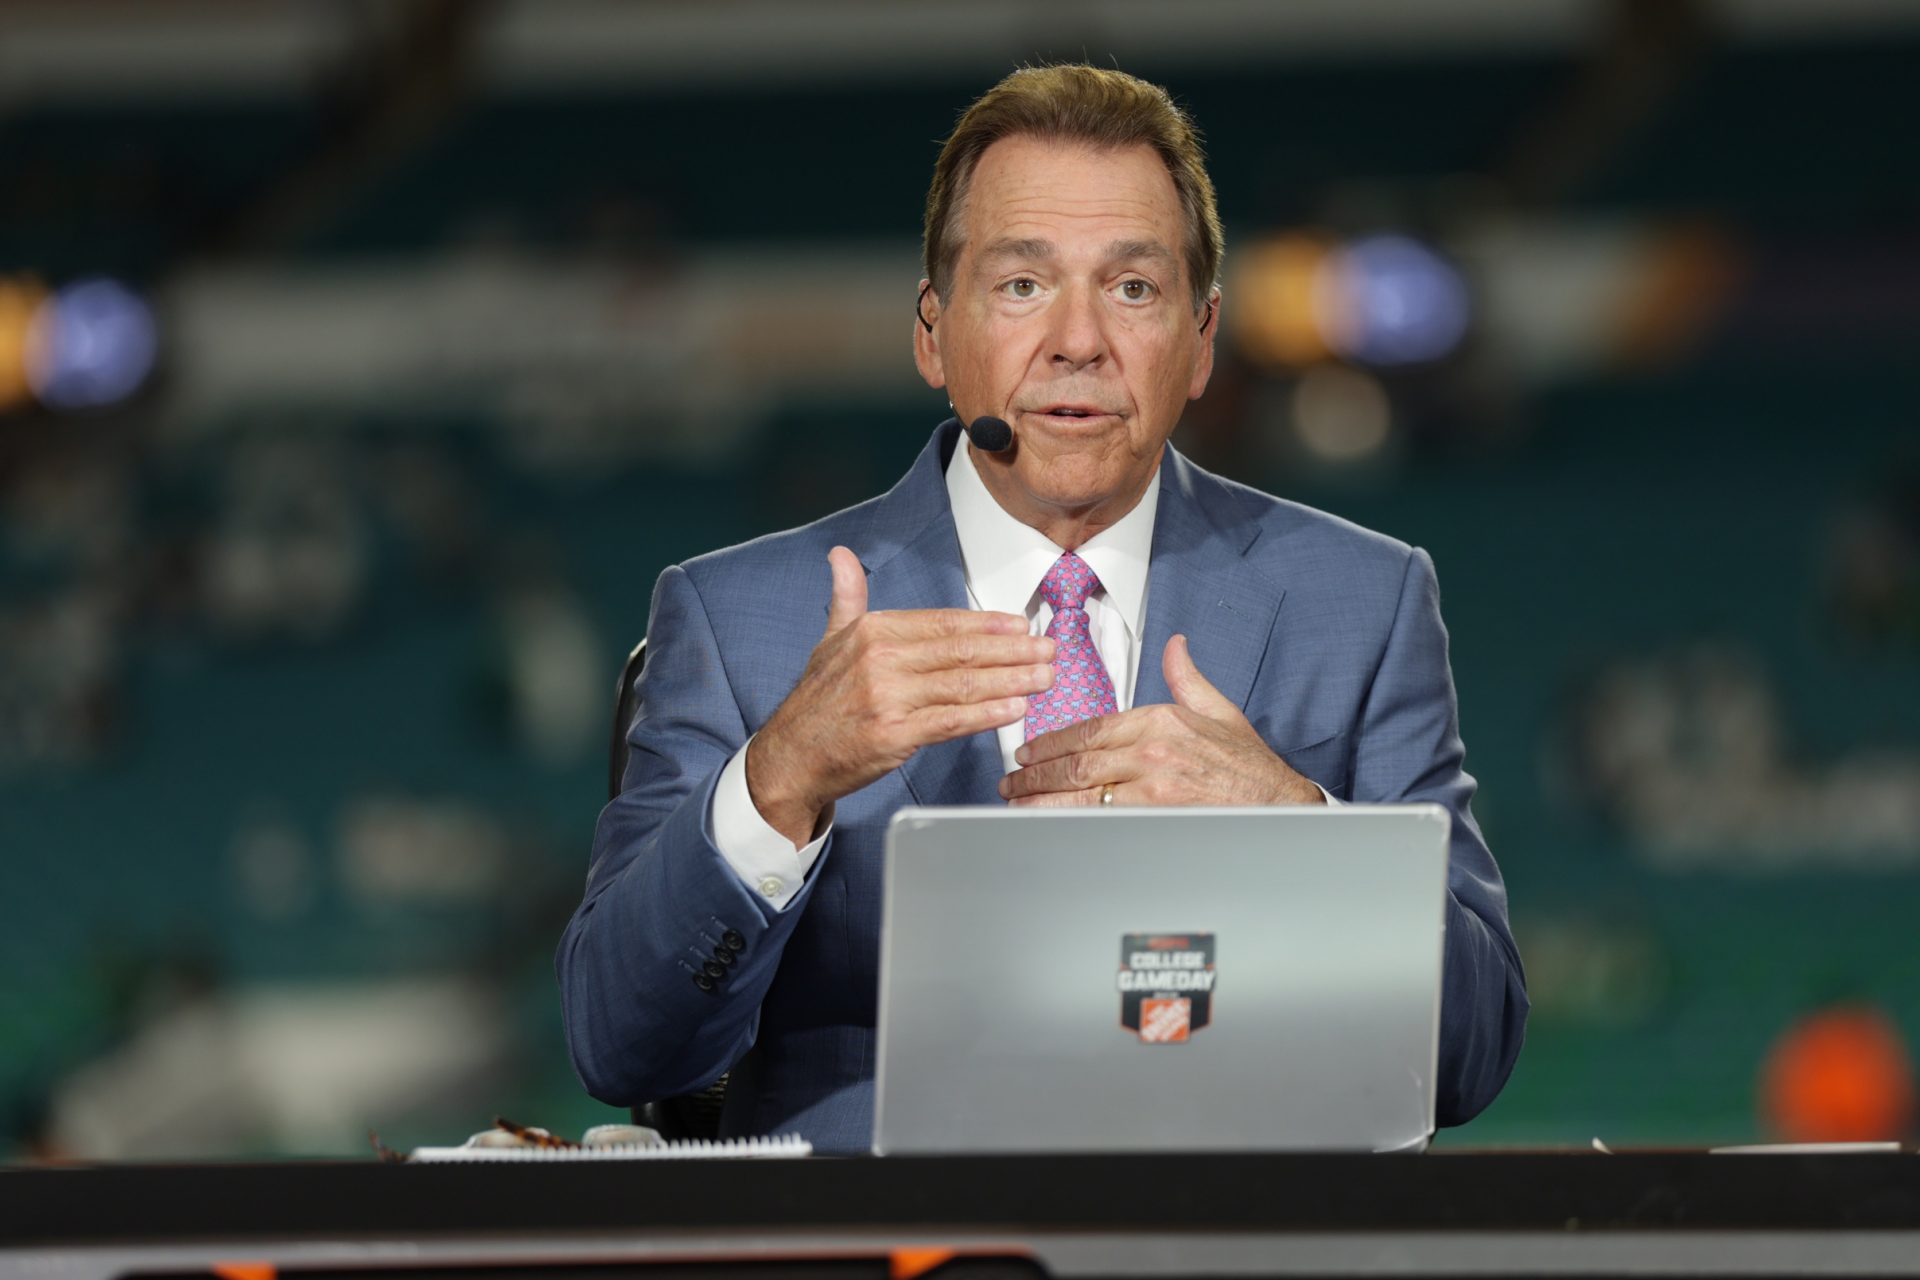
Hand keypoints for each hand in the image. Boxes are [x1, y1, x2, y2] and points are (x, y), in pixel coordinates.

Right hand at [748, 546, 1055, 844]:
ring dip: (1013, 680)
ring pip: (964, 685)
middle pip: (962, 651)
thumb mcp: (829, 640)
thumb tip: (841, 556)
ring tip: (1046, 678)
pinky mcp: (893, 735)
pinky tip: (1016, 709)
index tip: (1022, 626)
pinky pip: (951, 721)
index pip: (944, 622)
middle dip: (1013, 650)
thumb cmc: (817, 701)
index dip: (989, 624)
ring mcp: (887, 697)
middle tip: (1049, 650)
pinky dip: (988, 715)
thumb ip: (846, 598)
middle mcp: (880, 659)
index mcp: (872, 630)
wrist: (790, 757)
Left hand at [1000, 634, 1324, 807]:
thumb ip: (1186, 677)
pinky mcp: (1156, 817)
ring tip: (1018, 806)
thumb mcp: (1218, 710)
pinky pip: (1103, 819)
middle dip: (1036, 774)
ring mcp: (1153, 787)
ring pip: (1082, 792)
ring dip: (1043, 799)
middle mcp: (1152, 750)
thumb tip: (1174, 645)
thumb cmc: (1248, 765)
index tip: (1028, 752)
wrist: (1279, 804)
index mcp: (1160, 720)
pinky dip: (1071, 822)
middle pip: (1077, 761)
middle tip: (1011, 783)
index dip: (1051, 742)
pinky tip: (1051, 826)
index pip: (1090, 728)